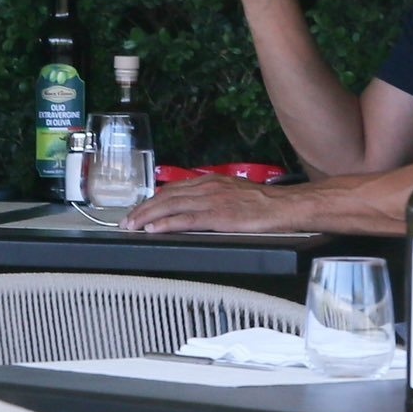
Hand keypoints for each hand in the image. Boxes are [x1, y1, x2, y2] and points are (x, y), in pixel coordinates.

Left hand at [124, 175, 293, 233]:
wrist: (285, 206)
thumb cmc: (264, 203)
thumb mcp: (232, 193)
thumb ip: (212, 198)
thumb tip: (194, 208)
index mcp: (210, 182)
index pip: (172, 190)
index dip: (152, 201)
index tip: (138, 211)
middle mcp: (207, 188)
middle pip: (166, 197)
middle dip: (143, 209)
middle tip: (127, 222)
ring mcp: (212, 201)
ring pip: (171, 206)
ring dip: (148, 217)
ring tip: (132, 226)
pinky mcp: (218, 216)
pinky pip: (186, 220)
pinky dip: (166, 224)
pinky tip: (154, 229)